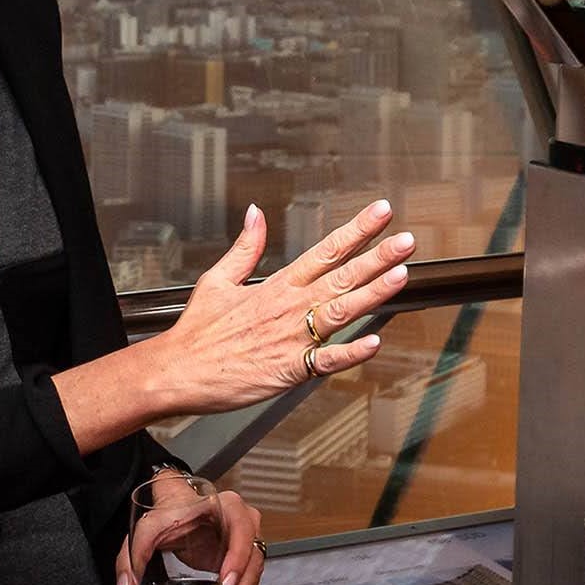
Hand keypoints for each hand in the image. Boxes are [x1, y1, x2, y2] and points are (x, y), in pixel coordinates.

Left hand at [114, 479, 267, 584]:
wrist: (177, 507)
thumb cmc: (169, 512)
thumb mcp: (148, 527)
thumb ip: (133, 554)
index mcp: (227, 508)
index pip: (243, 532)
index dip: (238, 559)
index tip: (224, 584)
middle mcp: (244, 526)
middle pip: (253, 564)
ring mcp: (246, 547)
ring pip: (251, 582)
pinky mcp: (241, 566)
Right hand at [149, 202, 413, 417]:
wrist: (178, 371)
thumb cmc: (198, 331)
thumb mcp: (218, 279)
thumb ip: (246, 247)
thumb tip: (255, 213)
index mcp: (277, 285)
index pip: (325, 250)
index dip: (356, 230)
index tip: (381, 213)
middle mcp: (290, 307)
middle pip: (342, 276)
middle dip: (377, 256)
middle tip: (406, 239)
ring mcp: (293, 338)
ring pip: (341, 311)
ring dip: (373, 292)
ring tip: (401, 274)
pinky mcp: (290, 369)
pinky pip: (327, 361)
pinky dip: (351, 353)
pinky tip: (375, 343)